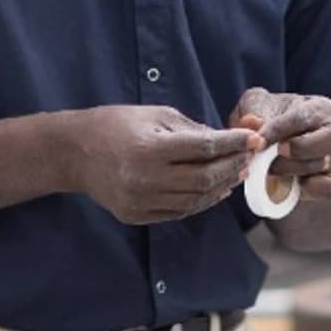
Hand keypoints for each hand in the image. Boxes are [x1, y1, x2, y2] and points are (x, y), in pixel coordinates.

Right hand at [65, 106, 262, 224]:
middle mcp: (145, 178)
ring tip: (236, 172)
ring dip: (222, 186)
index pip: (205, 147)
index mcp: (150, 148)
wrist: (75, 152)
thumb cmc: (118, 124)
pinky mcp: (137, 215)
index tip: (255, 138)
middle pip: (205, 178)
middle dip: (233, 166)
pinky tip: (214, 189)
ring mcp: (140, 201)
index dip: (234, 143)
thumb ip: (195, 128)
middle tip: (249, 156)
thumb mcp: (157, 115)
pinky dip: (202, 201)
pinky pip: (180, 211)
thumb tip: (236, 137)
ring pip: (196, 199)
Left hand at [229, 89, 330, 201]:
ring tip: (269, 168)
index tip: (258, 142)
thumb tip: (251, 122)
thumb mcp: (256, 106)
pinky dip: (311, 189)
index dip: (278, 131)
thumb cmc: (267, 118)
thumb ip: (253, 112)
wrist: (271, 143)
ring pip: (324, 165)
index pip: (303, 117)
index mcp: (321, 107)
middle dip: (299, 148)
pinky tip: (291, 184)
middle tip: (273, 153)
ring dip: (292, 170)